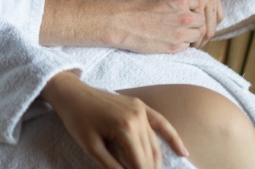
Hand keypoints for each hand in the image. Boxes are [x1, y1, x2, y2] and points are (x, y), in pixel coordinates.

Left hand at [42, 72, 186, 168]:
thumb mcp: (92, 148)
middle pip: (149, 155)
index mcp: (125, 128)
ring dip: (155, 162)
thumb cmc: (77, 120)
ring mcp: (141, 110)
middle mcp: (138, 117)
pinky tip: (183, 152)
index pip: (140, 163)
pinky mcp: (140, 105)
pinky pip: (161, 122)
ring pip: (154, 144)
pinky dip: (172, 137)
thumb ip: (112, 166)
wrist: (72, 93)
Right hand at [111, 0, 205, 52]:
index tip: (183, 8)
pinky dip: (183, 43)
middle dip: (194, 20)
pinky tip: (172, 38)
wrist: (119, 24)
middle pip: (201, 20)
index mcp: (180, 0)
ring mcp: (180, 34)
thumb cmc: (131, 5)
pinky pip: (187, 46)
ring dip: (191, 33)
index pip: (197, 3)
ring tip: (179, 31)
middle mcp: (184, 17)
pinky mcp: (173, 48)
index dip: (190, 5)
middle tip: (183, 21)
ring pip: (197, 35)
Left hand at [152, 0, 221, 47]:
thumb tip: (171, 32)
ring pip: (216, 23)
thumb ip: (174, 12)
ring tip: (194, 37)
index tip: (183, 47)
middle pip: (210, 30)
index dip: (192, 42)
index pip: (200, 31)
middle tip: (189, 46)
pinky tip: (200, 24)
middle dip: (200, 40)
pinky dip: (212, 21)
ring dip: (207, 31)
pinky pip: (218, 14)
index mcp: (197, 0)